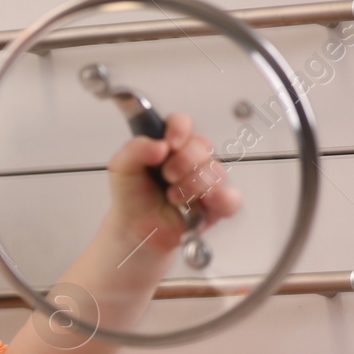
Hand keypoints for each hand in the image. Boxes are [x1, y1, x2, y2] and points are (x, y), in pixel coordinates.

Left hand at [105, 110, 241, 256]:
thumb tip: (160, 145)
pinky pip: (231, 198)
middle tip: (167, 176)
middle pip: (202, 146)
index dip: (180, 129)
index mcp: (169, 145)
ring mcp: (204, 181)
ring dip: (191, 186)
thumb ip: (135, 149)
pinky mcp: (214, 206)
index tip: (170, 143)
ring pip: (215, 171)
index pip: (183, 123)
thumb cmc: (131, 198)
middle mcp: (190, 159)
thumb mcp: (121, 168)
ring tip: (173, 197)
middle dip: (183, 163)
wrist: (133, 230)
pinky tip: (204, 202)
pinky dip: (221, 199)